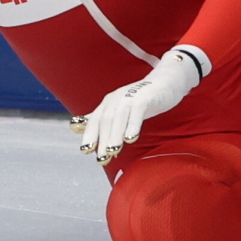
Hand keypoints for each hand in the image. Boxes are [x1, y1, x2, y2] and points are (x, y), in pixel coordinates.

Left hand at [79, 47, 203, 161]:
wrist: (166, 82)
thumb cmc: (142, 100)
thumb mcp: (120, 110)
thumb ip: (101, 120)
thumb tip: (75, 127)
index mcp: (109, 103)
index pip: (95, 121)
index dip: (90, 135)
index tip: (85, 151)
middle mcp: (116, 99)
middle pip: (106, 121)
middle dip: (102, 140)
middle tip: (101, 159)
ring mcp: (131, 96)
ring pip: (119, 117)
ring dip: (115, 135)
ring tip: (113, 151)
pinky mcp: (145, 97)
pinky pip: (137, 111)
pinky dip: (132, 124)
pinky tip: (131, 138)